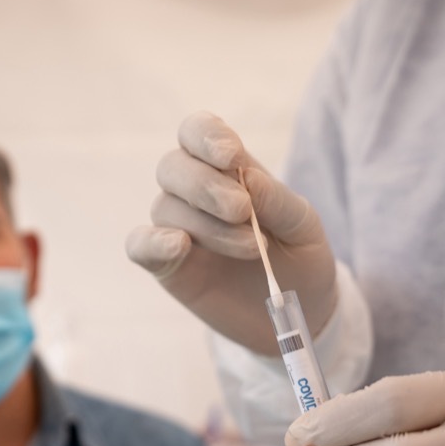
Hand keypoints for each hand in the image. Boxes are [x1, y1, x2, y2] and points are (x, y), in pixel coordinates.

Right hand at [125, 111, 337, 355]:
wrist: (298, 313)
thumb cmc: (300, 258)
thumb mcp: (304, 226)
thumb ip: (277, 201)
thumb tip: (248, 175)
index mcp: (227, 168)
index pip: (196, 131)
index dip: (206, 136)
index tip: (231, 156)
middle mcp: (194, 193)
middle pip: (173, 166)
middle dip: (206, 185)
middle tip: (243, 210)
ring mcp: (177, 228)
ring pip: (166, 208)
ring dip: (209, 226)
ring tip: (252, 249)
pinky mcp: (167, 266)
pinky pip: (140, 245)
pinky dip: (153, 242)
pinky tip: (178, 245)